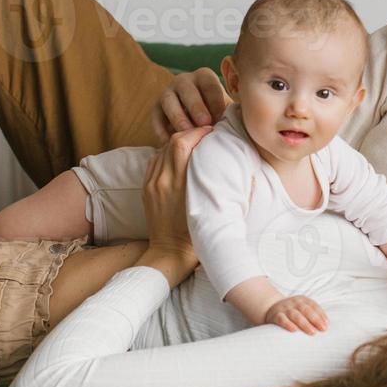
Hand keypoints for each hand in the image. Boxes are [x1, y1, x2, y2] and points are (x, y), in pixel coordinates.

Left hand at [139, 128, 210, 277]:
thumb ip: (220, 188)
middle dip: (189, 133)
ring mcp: (151, 185)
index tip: (211, 131)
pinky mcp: (146, 189)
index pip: (182, 145)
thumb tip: (240, 171)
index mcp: (178, 185)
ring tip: (193, 144)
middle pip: (171, 142)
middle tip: (205, 134)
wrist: (168, 254)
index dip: (196, 132)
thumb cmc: (195, 237)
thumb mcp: (211, 211)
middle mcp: (162, 181)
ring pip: (162, 149)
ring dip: (178, 142)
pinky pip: (154, 161)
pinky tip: (178, 157)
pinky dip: (166, 153)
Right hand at [150, 68, 232, 141]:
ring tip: (187, 133)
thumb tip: (249, 116)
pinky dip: (160, 129)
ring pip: (168, 100)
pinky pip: (155, 117)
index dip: (215, 101)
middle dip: (196, 106)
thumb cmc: (219, 118)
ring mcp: (167, 93)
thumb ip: (236, 112)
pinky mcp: (156, 108)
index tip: (221, 117)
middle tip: (205, 123)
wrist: (199, 126)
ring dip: (177, 116)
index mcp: (205, 77)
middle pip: (187, 90)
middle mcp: (184, 81)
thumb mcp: (228, 111)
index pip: (210, 85)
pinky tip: (169, 142)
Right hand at [265, 295, 329, 334]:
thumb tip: (326, 326)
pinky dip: (288, 324)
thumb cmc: (292, 311)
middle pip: (306, 310)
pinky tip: (294, 330)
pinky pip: (282, 319)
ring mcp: (285, 309)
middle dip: (315, 319)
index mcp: (302, 300)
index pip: (313, 305)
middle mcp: (294, 303)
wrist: (271, 307)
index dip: (321, 314)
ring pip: (295, 315)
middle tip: (323, 329)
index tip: (327, 324)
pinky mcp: (276, 316)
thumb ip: (312, 314)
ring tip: (312, 332)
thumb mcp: (302, 308)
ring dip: (304, 323)